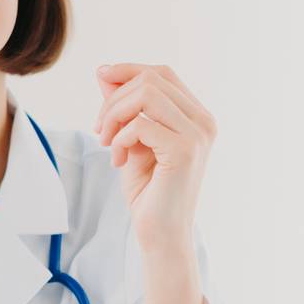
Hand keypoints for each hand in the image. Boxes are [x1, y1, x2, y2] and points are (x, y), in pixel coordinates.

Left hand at [92, 63, 216, 253]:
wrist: (160, 234)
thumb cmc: (148, 191)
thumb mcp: (130, 140)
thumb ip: (122, 107)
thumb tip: (104, 73)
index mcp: (195, 116)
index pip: (161, 73)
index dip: (127, 70)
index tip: (100, 80)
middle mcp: (203, 120)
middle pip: (151, 79)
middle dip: (114, 98)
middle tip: (99, 130)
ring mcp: (198, 134)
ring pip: (145, 94)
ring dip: (114, 115)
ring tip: (107, 142)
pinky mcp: (185, 150)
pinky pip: (140, 124)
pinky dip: (119, 138)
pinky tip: (118, 161)